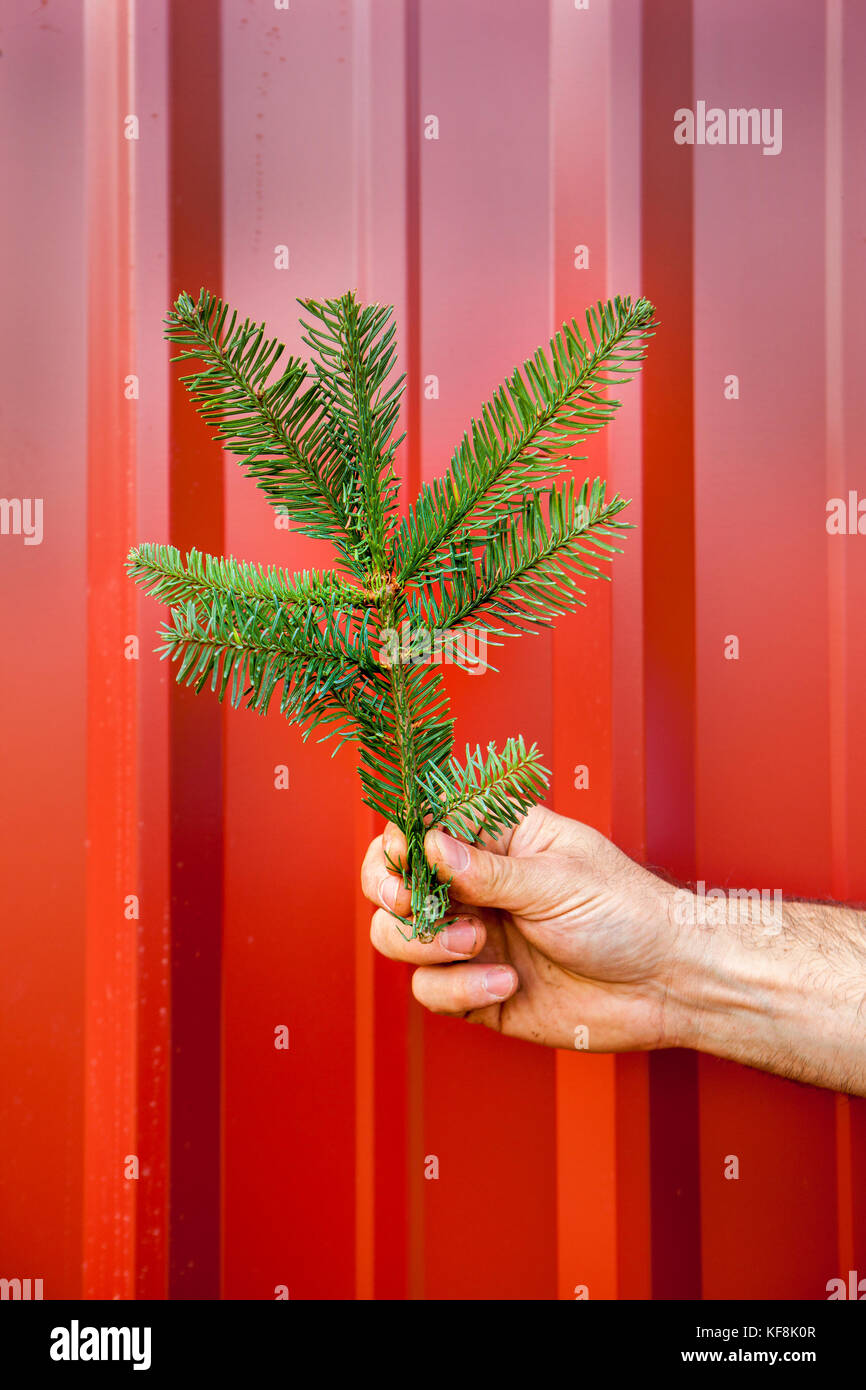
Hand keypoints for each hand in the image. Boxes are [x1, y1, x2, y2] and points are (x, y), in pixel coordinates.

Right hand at [360, 805, 685, 1051]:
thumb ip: (487, 870)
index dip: (399, 840)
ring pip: (399, 937)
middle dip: (393, 893)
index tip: (402, 855)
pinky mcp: (477, 992)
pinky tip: (505, 984)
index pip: (423, 828)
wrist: (669, 984)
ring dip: (426, 942)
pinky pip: (432, 989)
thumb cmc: (628, 913)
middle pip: (393, 883)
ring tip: (475, 944)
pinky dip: (458, 989)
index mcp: (496, 842)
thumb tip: (428, 845)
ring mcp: (474, 940)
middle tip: (416, 903)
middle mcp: (476, 888)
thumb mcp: (558, 881)